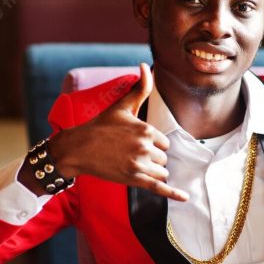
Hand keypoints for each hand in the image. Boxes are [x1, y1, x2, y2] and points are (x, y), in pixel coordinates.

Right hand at [49, 63, 187, 201]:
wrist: (79, 148)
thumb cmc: (100, 126)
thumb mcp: (122, 106)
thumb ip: (139, 88)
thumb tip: (145, 65)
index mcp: (146, 130)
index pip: (163, 142)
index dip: (151, 143)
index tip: (135, 142)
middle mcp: (146, 147)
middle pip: (163, 157)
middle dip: (151, 157)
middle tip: (129, 153)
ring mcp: (140, 165)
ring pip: (161, 172)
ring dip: (152, 171)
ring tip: (133, 165)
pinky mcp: (134, 180)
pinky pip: (160, 188)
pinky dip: (173, 194)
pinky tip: (184, 198)